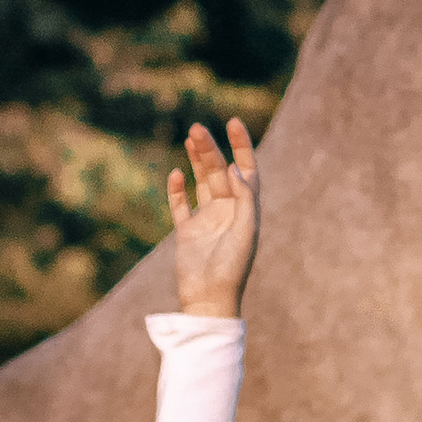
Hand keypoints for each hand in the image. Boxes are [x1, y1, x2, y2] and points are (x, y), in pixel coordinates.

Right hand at [167, 117, 260, 316]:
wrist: (208, 298)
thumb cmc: (232, 267)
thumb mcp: (246, 230)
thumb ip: (244, 198)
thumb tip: (236, 168)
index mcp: (246, 209)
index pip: (246, 170)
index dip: (241, 146)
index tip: (233, 123)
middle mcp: (227, 211)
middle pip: (220, 171)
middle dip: (210, 149)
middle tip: (197, 128)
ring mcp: (206, 219)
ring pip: (201, 181)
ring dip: (196, 160)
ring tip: (189, 137)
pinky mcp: (186, 231)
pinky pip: (180, 204)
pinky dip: (177, 189)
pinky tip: (175, 174)